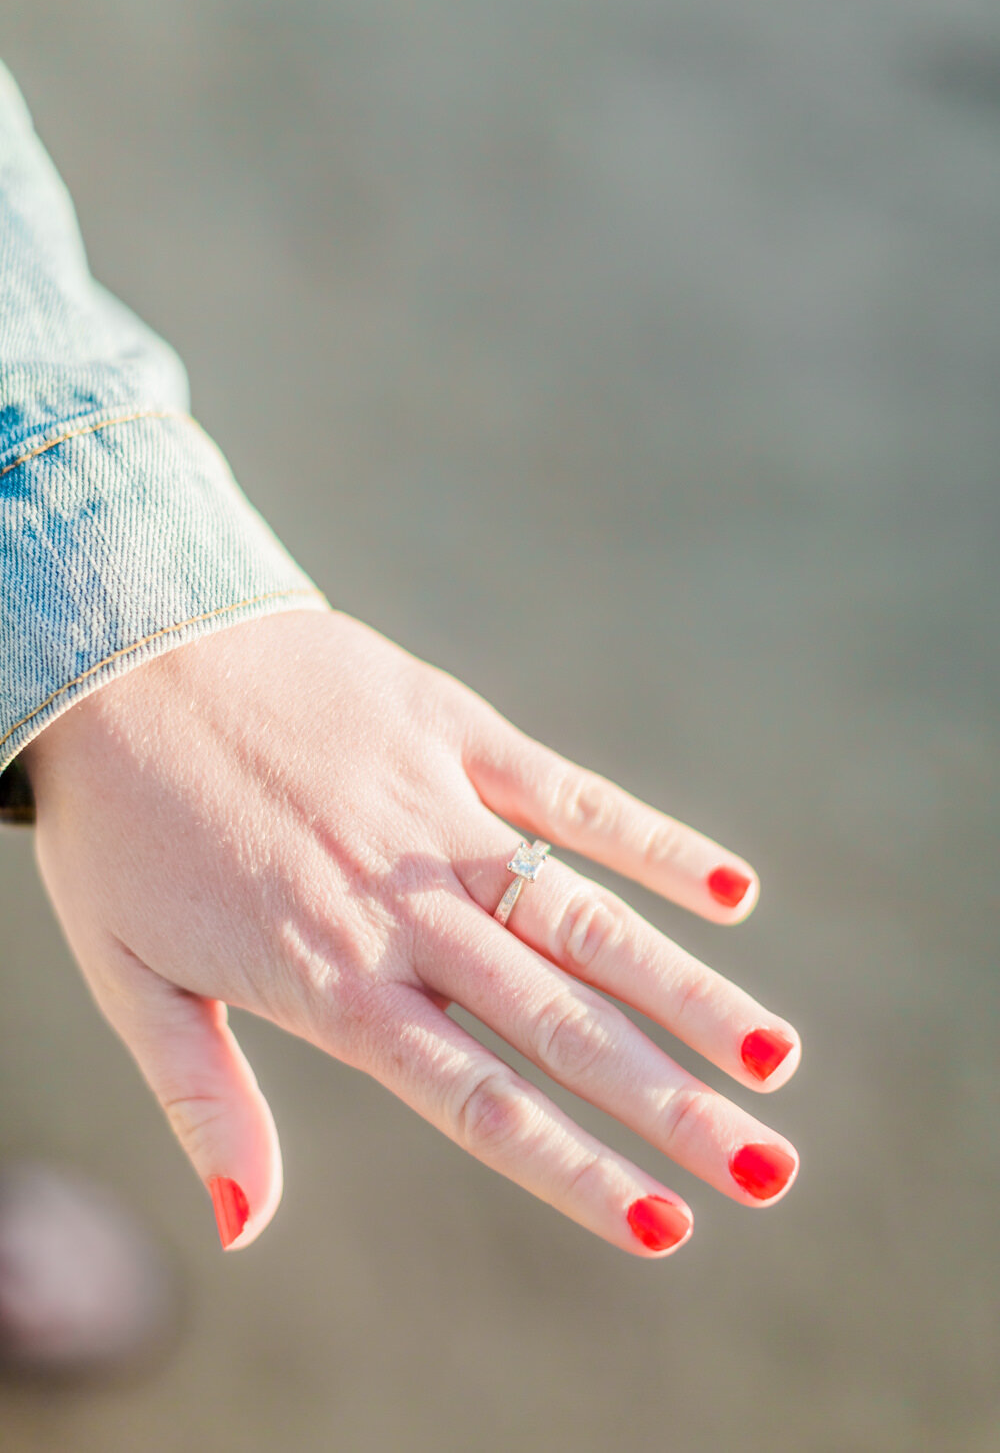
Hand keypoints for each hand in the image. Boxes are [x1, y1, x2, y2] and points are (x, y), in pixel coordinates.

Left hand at [21, 609, 799, 1254]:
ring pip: (585, 914)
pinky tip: (732, 891)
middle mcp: (403, 906)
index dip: (575, 1167)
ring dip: (686, 988)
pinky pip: (568, 793)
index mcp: (328, 979)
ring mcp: (438, 812)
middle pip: (559, 1019)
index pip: (477, 1096)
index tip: (667, 1224)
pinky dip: (651, 840)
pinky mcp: (452, 729)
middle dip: (670, 1100)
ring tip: (777, 1057)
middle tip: (770, 1166)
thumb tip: (246, 1232)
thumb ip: (201, 1101)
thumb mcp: (125, 978)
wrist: (121, 647)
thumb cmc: (119, 826)